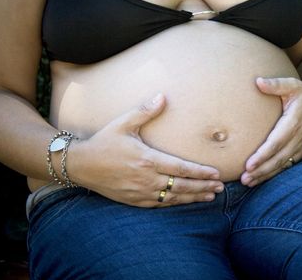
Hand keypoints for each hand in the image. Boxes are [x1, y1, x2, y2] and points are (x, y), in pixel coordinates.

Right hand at [68, 94, 223, 207]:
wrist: (80, 165)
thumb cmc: (104, 142)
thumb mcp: (123, 124)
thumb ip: (145, 112)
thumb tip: (162, 96)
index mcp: (147, 160)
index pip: (181, 168)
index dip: (200, 172)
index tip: (216, 172)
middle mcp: (146, 179)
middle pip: (182, 186)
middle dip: (203, 187)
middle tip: (220, 187)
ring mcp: (141, 192)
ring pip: (173, 197)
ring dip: (194, 197)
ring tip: (211, 196)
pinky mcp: (135, 201)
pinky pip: (160, 204)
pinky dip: (176, 203)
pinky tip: (187, 201)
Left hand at [241, 77, 301, 186]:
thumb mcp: (293, 85)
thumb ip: (276, 84)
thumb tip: (257, 81)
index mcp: (294, 122)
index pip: (276, 142)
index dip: (262, 155)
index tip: (248, 165)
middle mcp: (300, 137)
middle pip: (278, 158)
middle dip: (261, 170)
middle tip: (244, 179)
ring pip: (283, 165)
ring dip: (266, 175)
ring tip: (248, 182)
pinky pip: (289, 165)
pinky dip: (276, 173)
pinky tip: (261, 178)